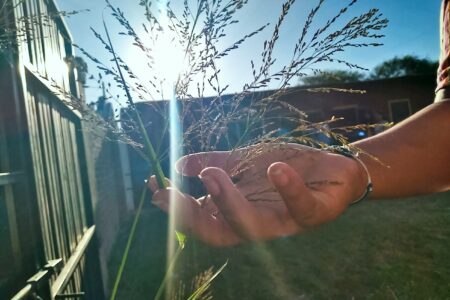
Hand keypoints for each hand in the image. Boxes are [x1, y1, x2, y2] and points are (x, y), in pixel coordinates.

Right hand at [148, 144, 367, 245]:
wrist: (331, 166)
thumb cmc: (286, 166)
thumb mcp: (244, 160)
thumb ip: (213, 162)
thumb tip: (177, 164)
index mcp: (237, 212)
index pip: (200, 220)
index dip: (175, 209)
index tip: (154, 187)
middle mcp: (257, 223)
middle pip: (219, 232)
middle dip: (191, 216)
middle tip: (169, 194)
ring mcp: (284, 222)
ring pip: (252, 226)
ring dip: (229, 203)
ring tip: (211, 175)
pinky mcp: (314, 214)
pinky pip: (300, 207)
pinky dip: (288, 189)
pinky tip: (275, 168)